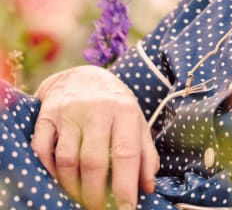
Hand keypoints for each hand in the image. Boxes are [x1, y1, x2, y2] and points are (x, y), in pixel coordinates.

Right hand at [31, 66, 158, 209]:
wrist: (82, 76)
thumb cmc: (115, 105)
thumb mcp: (136, 122)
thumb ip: (145, 153)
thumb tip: (148, 186)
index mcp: (125, 111)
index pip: (126, 153)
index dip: (125, 185)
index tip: (127, 208)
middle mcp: (97, 110)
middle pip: (94, 161)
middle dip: (96, 193)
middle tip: (100, 209)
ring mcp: (69, 113)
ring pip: (67, 159)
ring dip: (72, 187)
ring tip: (81, 199)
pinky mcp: (46, 116)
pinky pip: (42, 150)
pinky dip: (49, 170)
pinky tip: (58, 181)